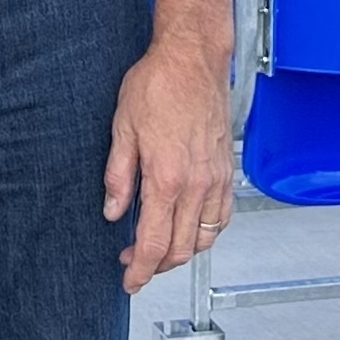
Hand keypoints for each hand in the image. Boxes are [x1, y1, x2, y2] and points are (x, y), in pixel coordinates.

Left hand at [103, 38, 231, 293]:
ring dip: (182, 252)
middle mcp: (196, 184)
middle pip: (181, 249)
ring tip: (160, 249)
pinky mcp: (226, 169)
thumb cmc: (158, 84)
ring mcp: (215, 178)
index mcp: (166, 178)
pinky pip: (221, 216)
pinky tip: (190, 226)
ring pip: (204, 237)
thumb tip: (113, 212)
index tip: (130, 280)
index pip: (154, 243)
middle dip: (158, 266)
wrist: (192, 58)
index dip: (141, 270)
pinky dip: (205, 231)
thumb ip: (118, 176)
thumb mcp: (123, 128)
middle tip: (137, 265)